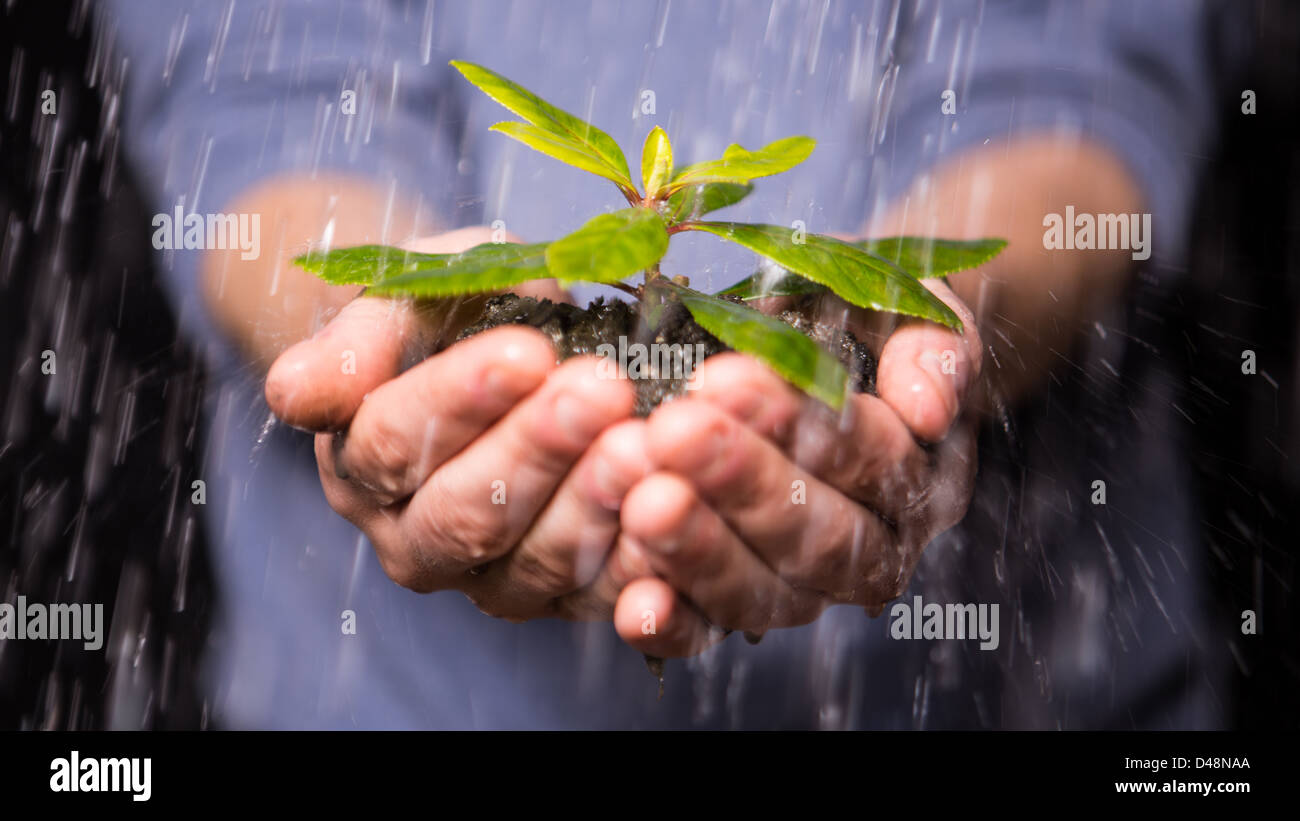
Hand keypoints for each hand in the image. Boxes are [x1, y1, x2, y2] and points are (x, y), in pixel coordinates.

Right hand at [265, 227, 652, 620]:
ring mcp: (486, 579)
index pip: (396, 440)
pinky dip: (639, 561)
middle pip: (466, 512)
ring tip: (645, 443)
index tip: (526, 350)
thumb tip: (298, 397)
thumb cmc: (455, 314)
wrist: (508, 351)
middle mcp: (413, 539)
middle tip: (602, 389)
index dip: (460, 399)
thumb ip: (356, 344)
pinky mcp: (559, 599)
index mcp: (362, 466)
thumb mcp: (407, 298)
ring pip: (534, 561)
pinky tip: (676, 511)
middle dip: (538, 449)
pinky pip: (599, 593)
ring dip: (594, 503)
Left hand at [610, 280, 981, 656]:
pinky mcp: (734, 611)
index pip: (872, 459)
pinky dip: (672, 623)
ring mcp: (803, 590)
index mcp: (921, 478)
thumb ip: (933, 350)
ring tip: (642, 501)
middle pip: (818, 534)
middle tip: (674, 432)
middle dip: (742, 482)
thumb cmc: (857, 332)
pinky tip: (636, 603)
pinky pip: (707, 632)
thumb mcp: (910, 315)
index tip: (728, 379)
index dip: (801, 423)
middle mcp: (873, 550)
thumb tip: (927, 411)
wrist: (818, 360)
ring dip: (700, 552)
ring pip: (762, 591)